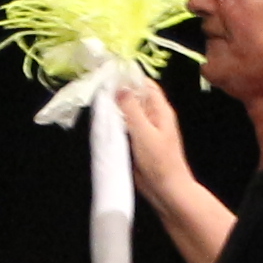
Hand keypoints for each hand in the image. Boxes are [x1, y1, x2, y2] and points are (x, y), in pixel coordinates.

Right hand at [109, 73, 196, 198]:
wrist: (166, 190)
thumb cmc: (159, 162)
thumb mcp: (144, 132)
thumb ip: (131, 109)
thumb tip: (120, 87)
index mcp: (160, 110)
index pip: (145, 84)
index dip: (129, 77)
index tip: (110, 72)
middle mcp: (154, 117)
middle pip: (135, 96)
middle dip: (119, 91)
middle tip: (98, 86)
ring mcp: (145, 130)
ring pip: (128, 111)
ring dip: (115, 107)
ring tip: (97, 100)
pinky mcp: (138, 142)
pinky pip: (125, 126)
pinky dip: (115, 122)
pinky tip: (102, 121)